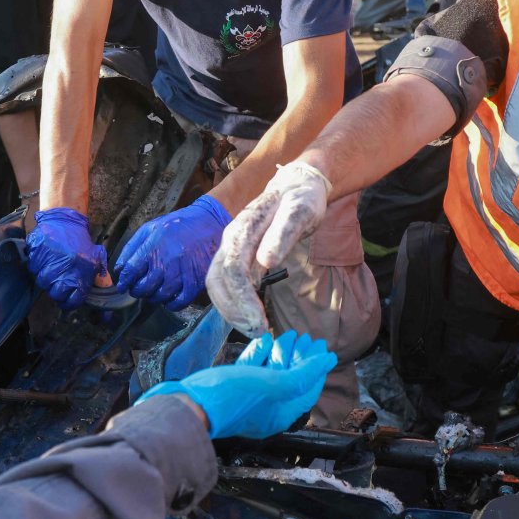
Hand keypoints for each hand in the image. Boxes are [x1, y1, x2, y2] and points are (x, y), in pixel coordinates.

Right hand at [26, 207, 105, 309]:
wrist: (64, 221)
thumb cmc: (81, 243)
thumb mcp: (96, 261)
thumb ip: (101, 282)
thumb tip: (107, 309)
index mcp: (78, 275)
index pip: (70, 301)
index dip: (70, 301)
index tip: (69, 297)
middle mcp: (61, 272)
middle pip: (55, 295)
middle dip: (58, 291)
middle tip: (61, 281)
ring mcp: (46, 264)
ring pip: (42, 283)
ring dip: (47, 278)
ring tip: (54, 266)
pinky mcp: (34, 255)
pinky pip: (33, 269)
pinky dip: (38, 266)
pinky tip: (46, 258)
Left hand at [114, 195, 230, 310]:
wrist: (210, 222)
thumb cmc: (178, 225)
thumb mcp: (150, 228)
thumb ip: (132, 247)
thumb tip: (119, 268)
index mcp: (153, 247)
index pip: (131, 272)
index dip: (124, 282)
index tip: (123, 286)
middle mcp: (166, 262)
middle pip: (144, 287)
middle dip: (137, 291)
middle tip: (138, 289)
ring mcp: (182, 272)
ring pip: (160, 296)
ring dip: (153, 298)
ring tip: (153, 292)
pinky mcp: (196, 280)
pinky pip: (180, 301)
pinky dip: (172, 304)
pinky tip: (169, 299)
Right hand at [144, 330, 338, 439]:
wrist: (188, 405)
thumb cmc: (232, 396)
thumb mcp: (272, 384)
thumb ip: (303, 374)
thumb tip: (329, 360)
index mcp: (280, 414)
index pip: (307, 390)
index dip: (316, 368)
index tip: (320, 346)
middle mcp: (266, 410)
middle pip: (290, 381)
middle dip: (299, 358)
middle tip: (305, 337)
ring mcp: (248, 400)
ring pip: (270, 374)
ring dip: (280, 354)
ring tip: (286, 335)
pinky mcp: (231, 390)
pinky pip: (250, 371)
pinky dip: (259, 355)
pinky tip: (263, 340)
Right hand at [205, 162, 330, 336]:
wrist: (296, 186)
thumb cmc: (300, 198)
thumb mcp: (300, 211)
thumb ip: (283, 233)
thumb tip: (267, 260)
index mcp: (242, 229)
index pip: (232, 269)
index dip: (242, 298)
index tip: (259, 321)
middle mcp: (230, 240)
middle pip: (217, 281)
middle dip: (233, 311)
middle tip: (258, 332)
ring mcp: (231, 249)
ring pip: (218, 285)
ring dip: (232, 312)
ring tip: (256, 330)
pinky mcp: (238, 258)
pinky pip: (228, 285)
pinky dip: (237, 305)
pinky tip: (254, 318)